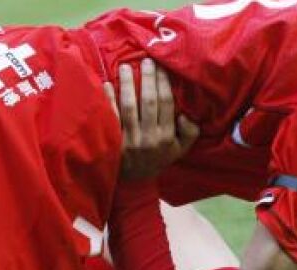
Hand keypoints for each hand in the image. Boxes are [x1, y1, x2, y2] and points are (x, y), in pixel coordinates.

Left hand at [105, 58, 199, 181]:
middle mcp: (149, 137)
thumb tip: (186, 114)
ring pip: (129, 106)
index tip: (161, 67)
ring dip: (127, 84)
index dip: (164, 84)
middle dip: (148, 79)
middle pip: (149, 102)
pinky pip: (111, 116)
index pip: (166, 104)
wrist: (135, 181)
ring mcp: (129, 139)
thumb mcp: (180, 150)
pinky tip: (108, 84)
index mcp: (166, 137)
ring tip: (126, 67)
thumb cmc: (158, 159)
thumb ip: (189, 132)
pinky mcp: (113, 141)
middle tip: (146, 61)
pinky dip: (108, 99)